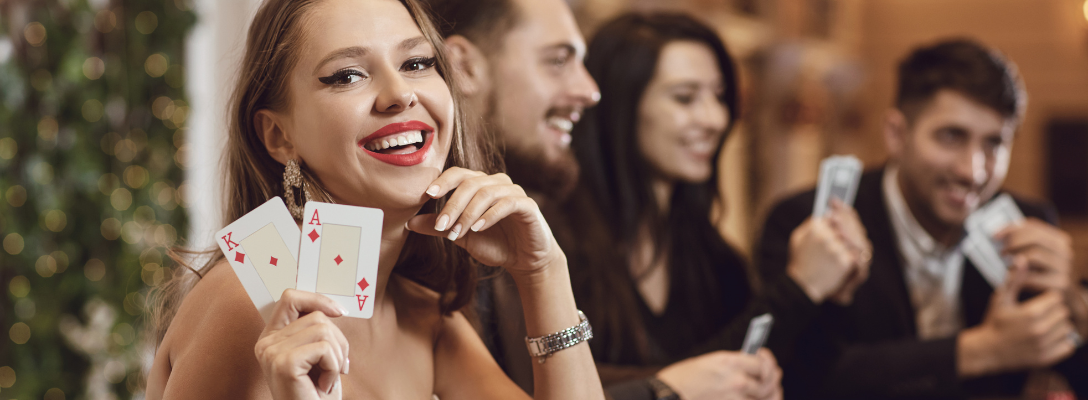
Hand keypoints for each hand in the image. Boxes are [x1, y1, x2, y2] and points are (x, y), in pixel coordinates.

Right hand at [255, 289, 349, 399]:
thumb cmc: (315, 393)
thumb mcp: (318, 355)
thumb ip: (317, 330)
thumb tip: (334, 307)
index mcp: (271, 338)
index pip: (290, 298)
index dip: (317, 299)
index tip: (339, 312)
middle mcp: (266, 343)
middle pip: (316, 315)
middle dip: (338, 340)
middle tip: (339, 365)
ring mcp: (271, 353)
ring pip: (323, 329)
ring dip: (338, 355)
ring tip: (329, 377)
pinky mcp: (284, 363)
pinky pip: (324, 348)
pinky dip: (334, 366)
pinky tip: (324, 385)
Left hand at [406, 168, 558, 277]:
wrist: (525, 260)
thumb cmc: (495, 243)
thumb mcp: (461, 235)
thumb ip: (439, 227)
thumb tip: (409, 222)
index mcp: (480, 184)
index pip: (458, 174)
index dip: (442, 182)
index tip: (426, 196)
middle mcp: (497, 182)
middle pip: (470, 183)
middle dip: (452, 205)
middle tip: (442, 226)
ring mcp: (513, 192)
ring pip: (486, 193)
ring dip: (468, 214)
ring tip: (458, 233)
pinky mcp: (527, 205)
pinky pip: (506, 203)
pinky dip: (489, 215)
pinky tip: (478, 229)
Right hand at [655, 349, 781, 399]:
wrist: (666, 396)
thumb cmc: (684, 379)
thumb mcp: (709, 363)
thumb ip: (733, 364)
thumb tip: (754, 369)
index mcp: (729, 362)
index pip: (762, 363)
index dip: (768, 362)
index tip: (766, 361)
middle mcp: (736, 381)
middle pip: (768, 382)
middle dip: (773, 380)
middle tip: (774, 378)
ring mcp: (734, 399)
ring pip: (765, 398)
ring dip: (770, 395)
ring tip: (768, 392)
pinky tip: (757, 399)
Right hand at [787, 201, 870, 303]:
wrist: (803, 286)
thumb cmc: (800, 262)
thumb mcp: (797, 238)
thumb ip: (810, 224)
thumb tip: (824, 214)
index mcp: (815, 228)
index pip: (833, 215)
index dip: (840, 212)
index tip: (843, 211)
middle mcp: (826, 236)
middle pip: (846, 224)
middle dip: (851, 223)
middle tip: (855, 223)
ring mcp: (837, 249)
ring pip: (854, 238)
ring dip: (857, 238)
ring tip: (857, 239)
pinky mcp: (845, 261)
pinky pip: (856, 253)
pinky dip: (857, 253)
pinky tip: (856, 253)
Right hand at [957, 262, 1076, 376]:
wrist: (988, 350)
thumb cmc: (994, 322)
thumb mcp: (1001, 299)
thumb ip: (1015, 280)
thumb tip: (1021, 259)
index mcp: (1031, 313)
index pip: (1056, 298)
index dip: (1047, 298)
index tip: (1038, 302)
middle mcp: (1040, 329)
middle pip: (1063, 312)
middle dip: (1054, 311)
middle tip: (1040, 314)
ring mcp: (1044, 345)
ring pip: (1067, 328)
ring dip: (1059, 326)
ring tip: (1043, 326)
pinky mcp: (1046, 358)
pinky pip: (1068, 346)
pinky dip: (1062, 342)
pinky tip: (1048, 338)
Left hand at [995, 218, 1072, 292]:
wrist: (1061, 297)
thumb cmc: (1042, 273)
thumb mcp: (1036, 255)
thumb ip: (1023, 242)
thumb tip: (998, 234)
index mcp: (1059, 240)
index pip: (1032, 226)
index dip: (1010, 229)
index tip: (994, 236)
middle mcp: (1065, 252)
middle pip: (1034, 239)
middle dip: (1013, 243)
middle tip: (1001, 252)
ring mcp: (1065, 268)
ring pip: (1033, 256)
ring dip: (1015, 260)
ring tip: (1007, 266)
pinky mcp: (1060, 284)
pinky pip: (1032, 277)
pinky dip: (1018, 276)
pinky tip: (1012, 278)